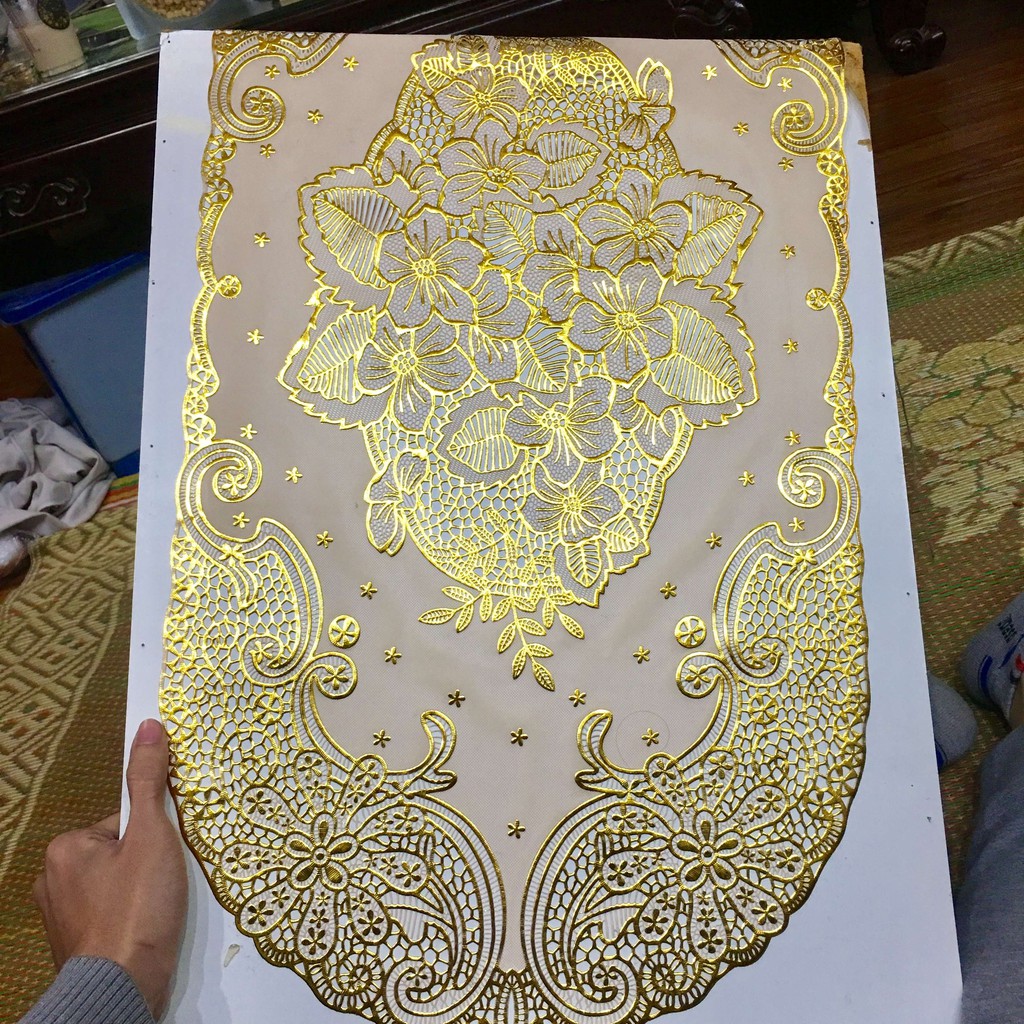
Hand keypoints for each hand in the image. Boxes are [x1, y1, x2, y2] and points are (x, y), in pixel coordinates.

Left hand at [33, 719, 186, 1019]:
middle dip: (146, 866)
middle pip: (120, 853)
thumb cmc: (138, 906)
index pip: (123, 823)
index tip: (165, 861)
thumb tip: (150, 724)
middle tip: (165, 888)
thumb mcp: (152, 836)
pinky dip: (131, 919)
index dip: (152, 836)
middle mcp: (52, 879)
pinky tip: (147, 930)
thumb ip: (150, 780)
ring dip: (140, 893)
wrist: (123, 988)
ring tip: (159, 912)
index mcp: (66, 848)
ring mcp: (59, 917)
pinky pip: (110, 915)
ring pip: (116, 885)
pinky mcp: (73, 946)